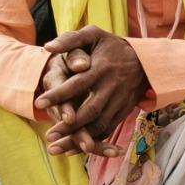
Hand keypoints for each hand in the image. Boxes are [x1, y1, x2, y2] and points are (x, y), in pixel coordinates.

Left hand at [36, 26, 148, 156]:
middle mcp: (111, 88)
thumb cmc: (112, 46)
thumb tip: (48, 47)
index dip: (59, 94)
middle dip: (70, 126)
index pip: (77, 84)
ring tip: (57, 148)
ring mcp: (119, 101)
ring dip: (79, 139)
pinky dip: (93, 141)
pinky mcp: (124, 111)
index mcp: (100, 69)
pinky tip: (75, 149)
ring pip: (99, 125)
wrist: (146, 60)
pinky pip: (108, 129)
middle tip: (49, 136)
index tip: (38, 102)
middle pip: (90, 111)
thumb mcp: (94, 35)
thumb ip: (70, 40)